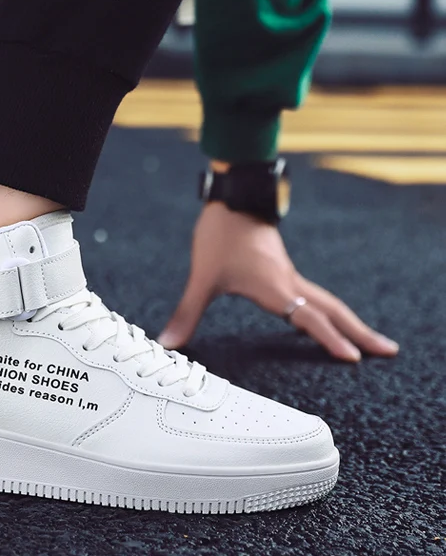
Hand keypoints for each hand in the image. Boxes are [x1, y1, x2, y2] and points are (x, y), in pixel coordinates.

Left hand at [157, 202, 398, 361]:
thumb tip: (166, 343)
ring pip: (327, 301)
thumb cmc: (220, 235)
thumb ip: (186, 313)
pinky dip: (330, 310)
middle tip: (389, 351)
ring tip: (370, 341)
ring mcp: (289, 275)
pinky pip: (315, 295)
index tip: (354, 359)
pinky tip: (327, 318)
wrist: (234, 196)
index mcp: (276, 288)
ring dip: (350, 321)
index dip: (330, 340)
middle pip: (334, 310)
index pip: (310, 319)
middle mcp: (290, 283)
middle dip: (360, 332)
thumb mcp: (202, 278)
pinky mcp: (283, 269)